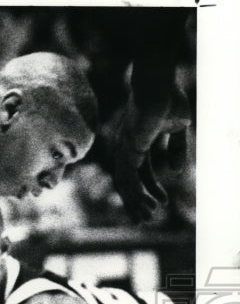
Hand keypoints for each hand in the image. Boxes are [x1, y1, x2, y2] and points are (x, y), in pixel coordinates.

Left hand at [113, 87, 190, 223]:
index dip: (151, 189)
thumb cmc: (169, 99)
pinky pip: (127, 176)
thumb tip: (176, 172)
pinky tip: (144, 203)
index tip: (163, 203)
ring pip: (126, 184)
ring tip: (146, 217)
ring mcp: (125, 149)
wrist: (159, 84)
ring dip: (136, 202)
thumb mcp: (178, 129)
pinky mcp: (127, 149)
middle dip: (137, 202)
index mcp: (138, 143)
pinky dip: (134, 192)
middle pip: (129, 182)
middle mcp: (127, 148)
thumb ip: (176, 149)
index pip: (141, 173)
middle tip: (146, 219)